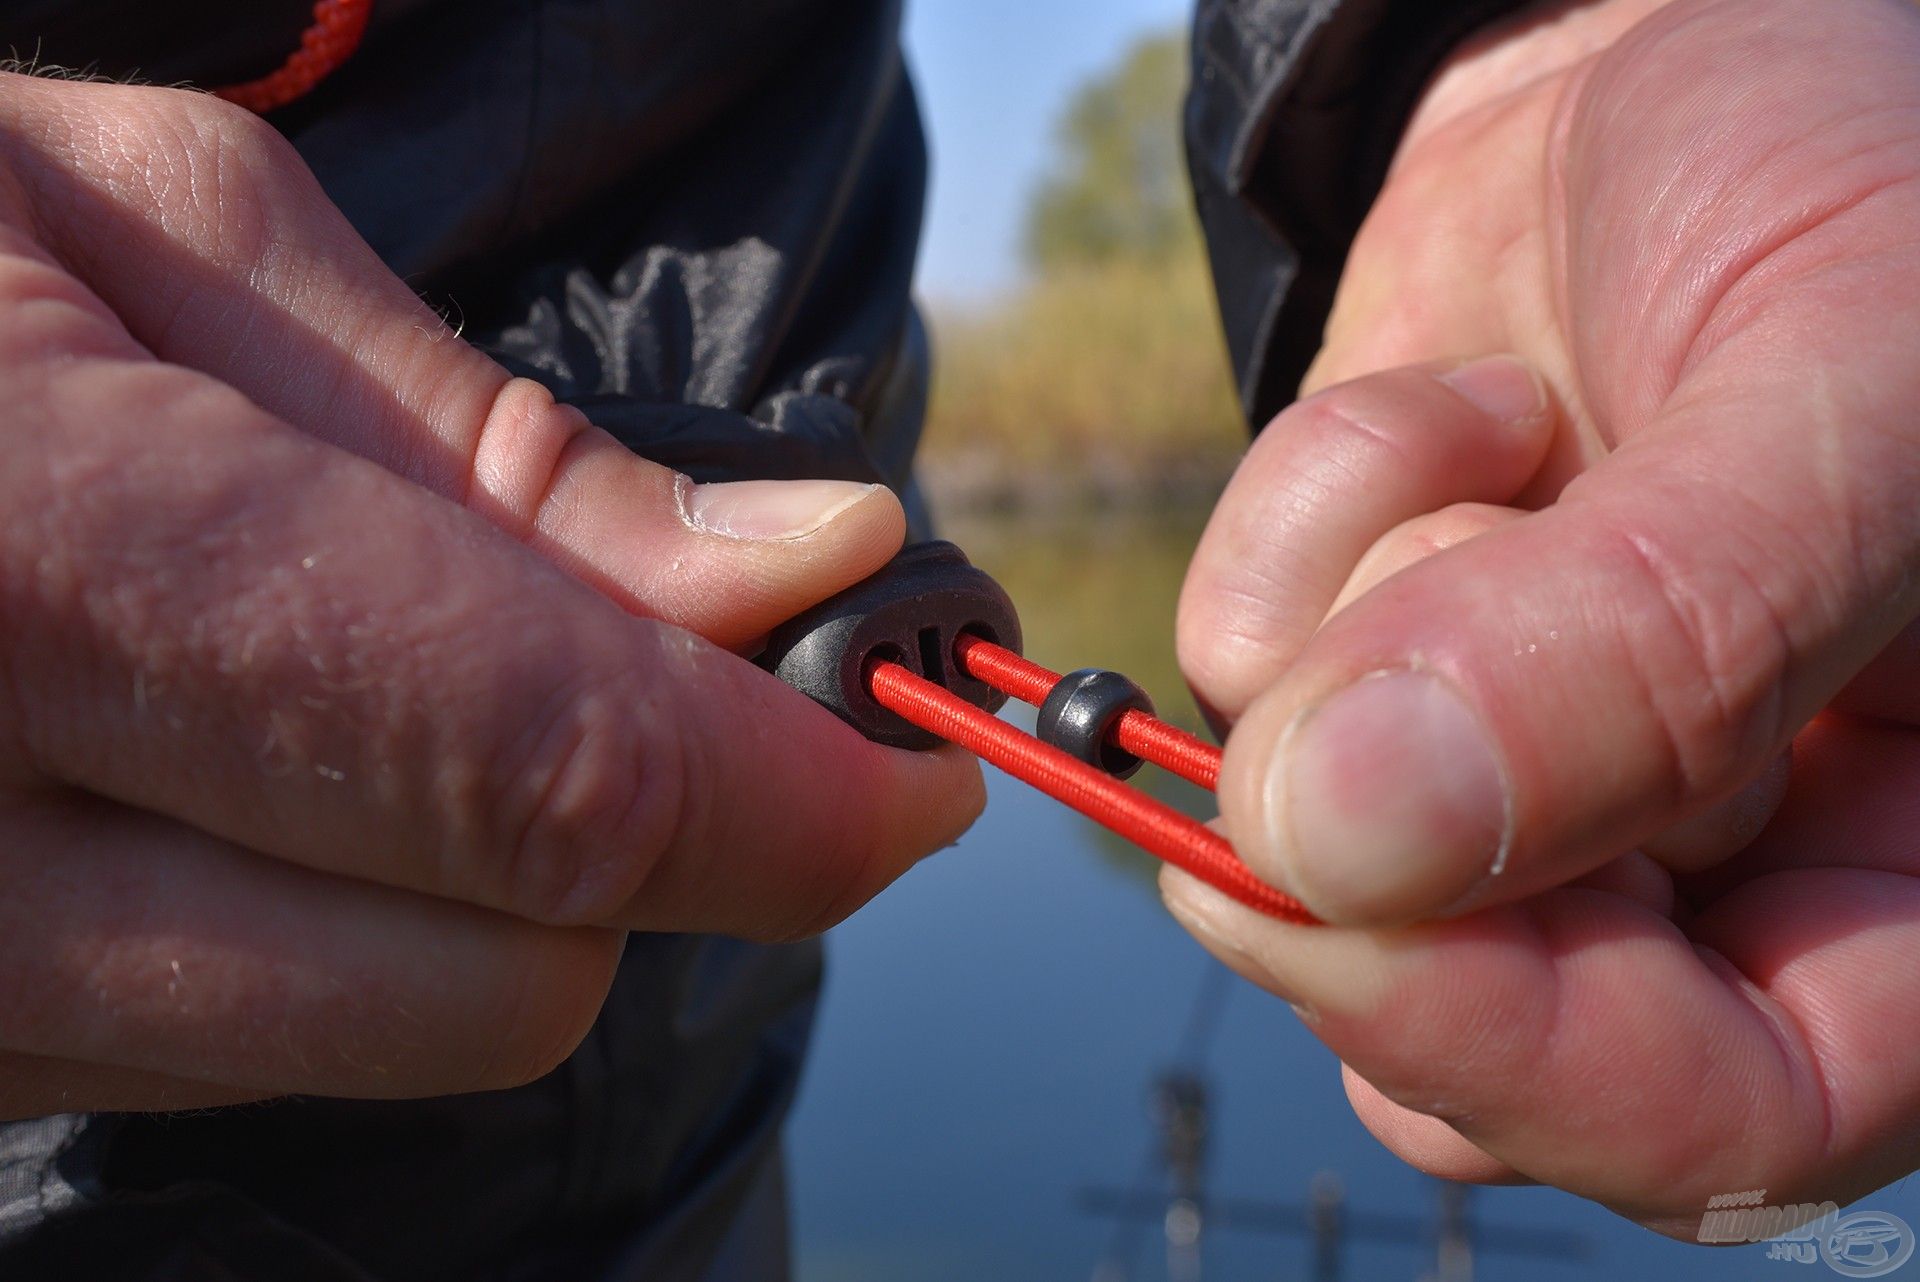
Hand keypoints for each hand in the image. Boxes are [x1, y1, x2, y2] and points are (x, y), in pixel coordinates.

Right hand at [0, 73, 981, 1117]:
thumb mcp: (154, 230)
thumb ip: (499, 452)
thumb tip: (804, 572)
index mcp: (24, 555)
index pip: (529, 779)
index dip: (783, 796)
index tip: (915, 756)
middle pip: (498, 973)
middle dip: (649, 838)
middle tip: (679, 676)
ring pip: (382, 1035)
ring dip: (487, 880)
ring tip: (404, 673)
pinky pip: (236, 1048)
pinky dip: (332, 924)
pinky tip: (265, 765)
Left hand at [1170, 0, 1919, 1235]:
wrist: (1697, 48)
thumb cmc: (1875, 179)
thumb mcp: (1852, 392)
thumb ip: (1650, 643)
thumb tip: (1345, 843)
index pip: (1727, 1112)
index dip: (1513, 1047)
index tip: (1318, 895)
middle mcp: (1734, 860)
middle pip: (1491, 1018)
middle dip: (1389, 830)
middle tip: (1352, 664)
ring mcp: (1537, 770)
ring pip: (1336, 845)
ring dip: (1381, 610)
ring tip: (1520, 430)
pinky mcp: (1385, 664)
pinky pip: (1253, 673)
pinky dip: (1315, 520)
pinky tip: (1465, 409)